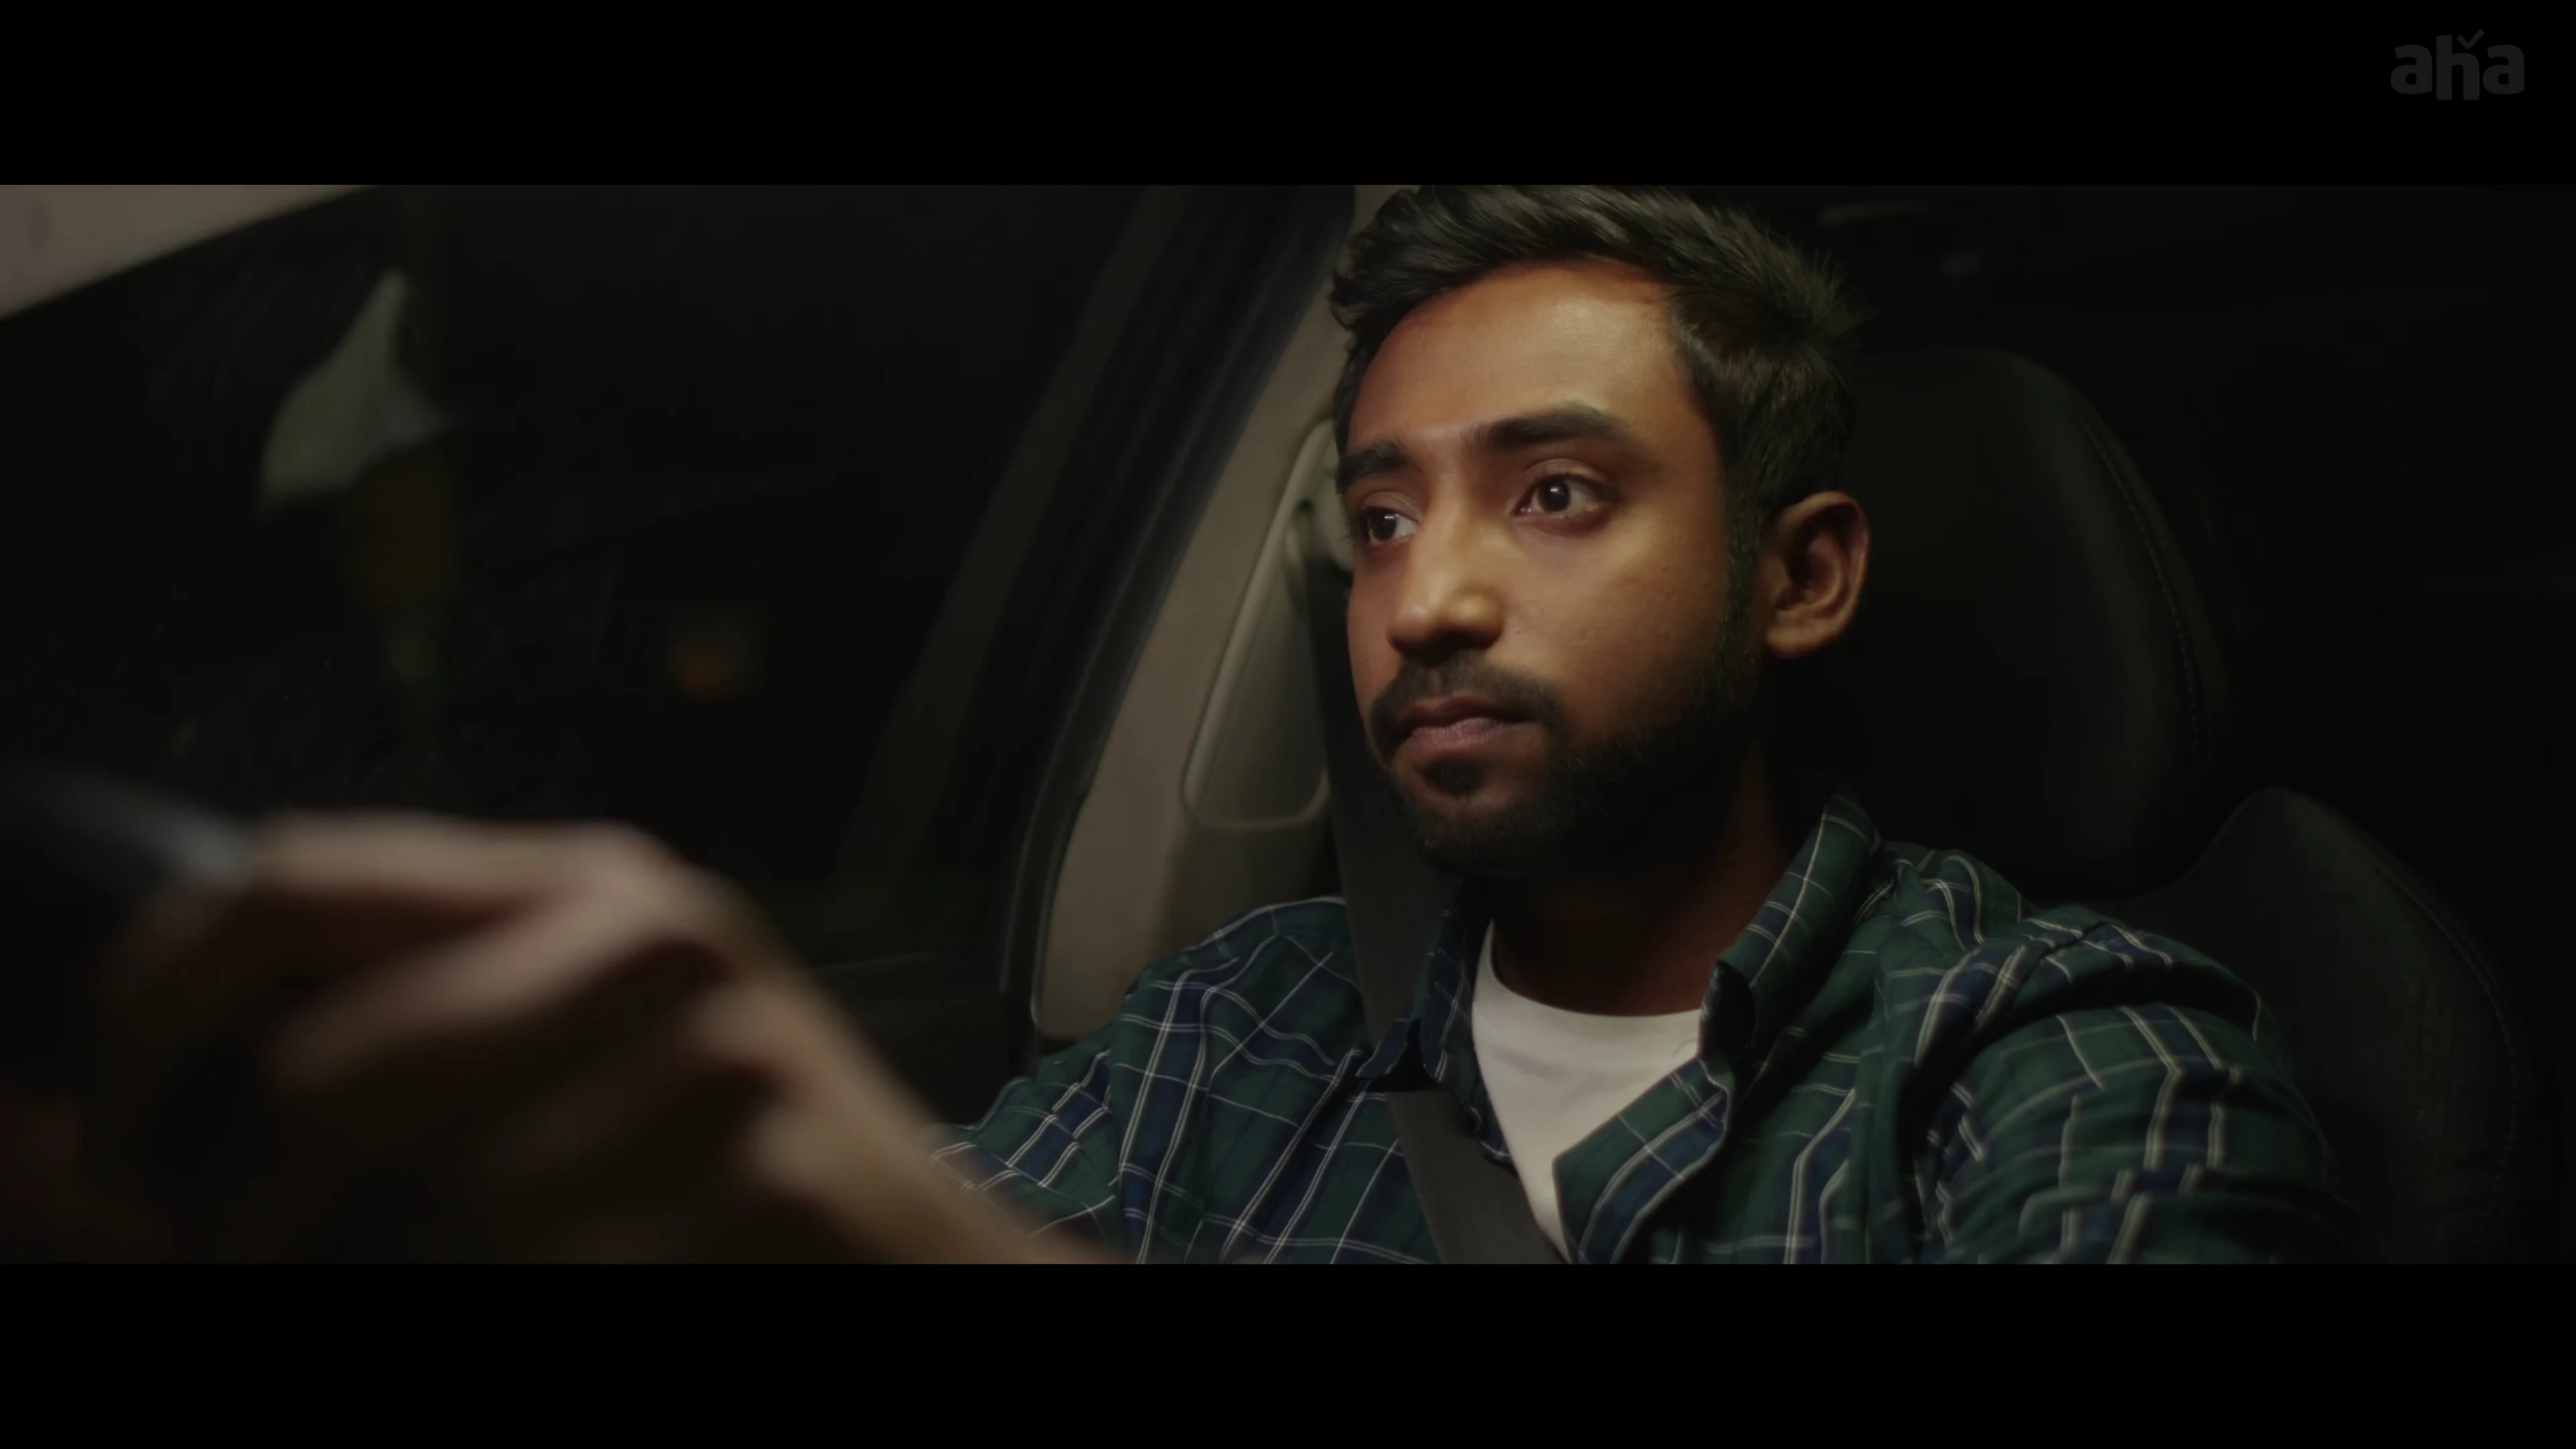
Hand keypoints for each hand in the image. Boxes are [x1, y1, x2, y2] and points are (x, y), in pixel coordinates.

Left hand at [82, 814, 1076, 1262]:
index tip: (111, 1138)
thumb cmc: (719, 1178)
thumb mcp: (575, 1055)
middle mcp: (652, 936)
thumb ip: (411, 1024)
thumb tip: (141, 1103)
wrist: (922, 1273)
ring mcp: (722, 1053)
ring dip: (370, 1280)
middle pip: (331, 1072)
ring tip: (398, 1282)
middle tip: (224, 1267)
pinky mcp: (769, 1173)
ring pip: (427, 1203)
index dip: (152, 1010)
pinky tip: (549, 1289)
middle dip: (236, 1214)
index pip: (291, 878)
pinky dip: (502, 1302)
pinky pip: (534, 1264)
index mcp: (583, 882)